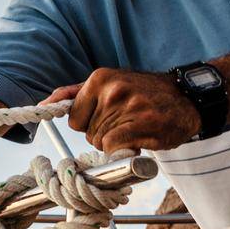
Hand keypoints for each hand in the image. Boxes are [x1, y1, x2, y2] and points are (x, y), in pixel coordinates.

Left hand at [55, 69, 199, 151]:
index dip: (89, 125)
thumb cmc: (142, 94)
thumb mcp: (108, 84)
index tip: (108, 117)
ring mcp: (128, 105)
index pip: (73, 119)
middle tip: (127, 121)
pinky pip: (113, 147)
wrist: (186, 97)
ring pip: (101, 142)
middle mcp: (111, 89)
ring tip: (136, 126)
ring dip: (116, 142)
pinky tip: (139, 138)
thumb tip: (44, 105)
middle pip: (88, 133)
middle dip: (104, 134)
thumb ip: (75, 94)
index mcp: (99, 78)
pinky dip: (123, 150)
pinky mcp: (143, 123)